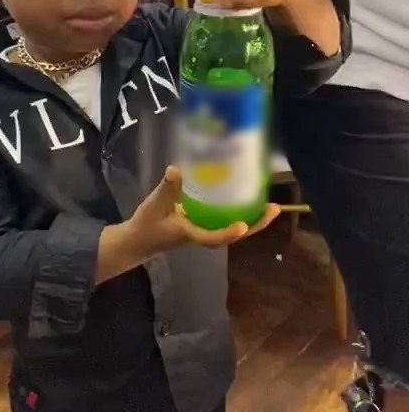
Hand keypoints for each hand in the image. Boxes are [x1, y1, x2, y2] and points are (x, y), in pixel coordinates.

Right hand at [129, 166, 279, 254]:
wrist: (137, 242)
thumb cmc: (146, 226)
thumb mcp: (153, 206)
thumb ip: (166, 189)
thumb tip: (176, 169)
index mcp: (190, 234)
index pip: (213, 238)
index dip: (228, 233)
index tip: (243, 226)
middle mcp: (202, 235)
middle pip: (234, 235)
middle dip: (255, 224)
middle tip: (274, 209)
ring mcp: (204, 231)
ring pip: (232, 229)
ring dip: (252, 219)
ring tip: (269, 206)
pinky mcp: (202, 226)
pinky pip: (225, 222)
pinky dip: (238, 213)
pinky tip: (245, 201)